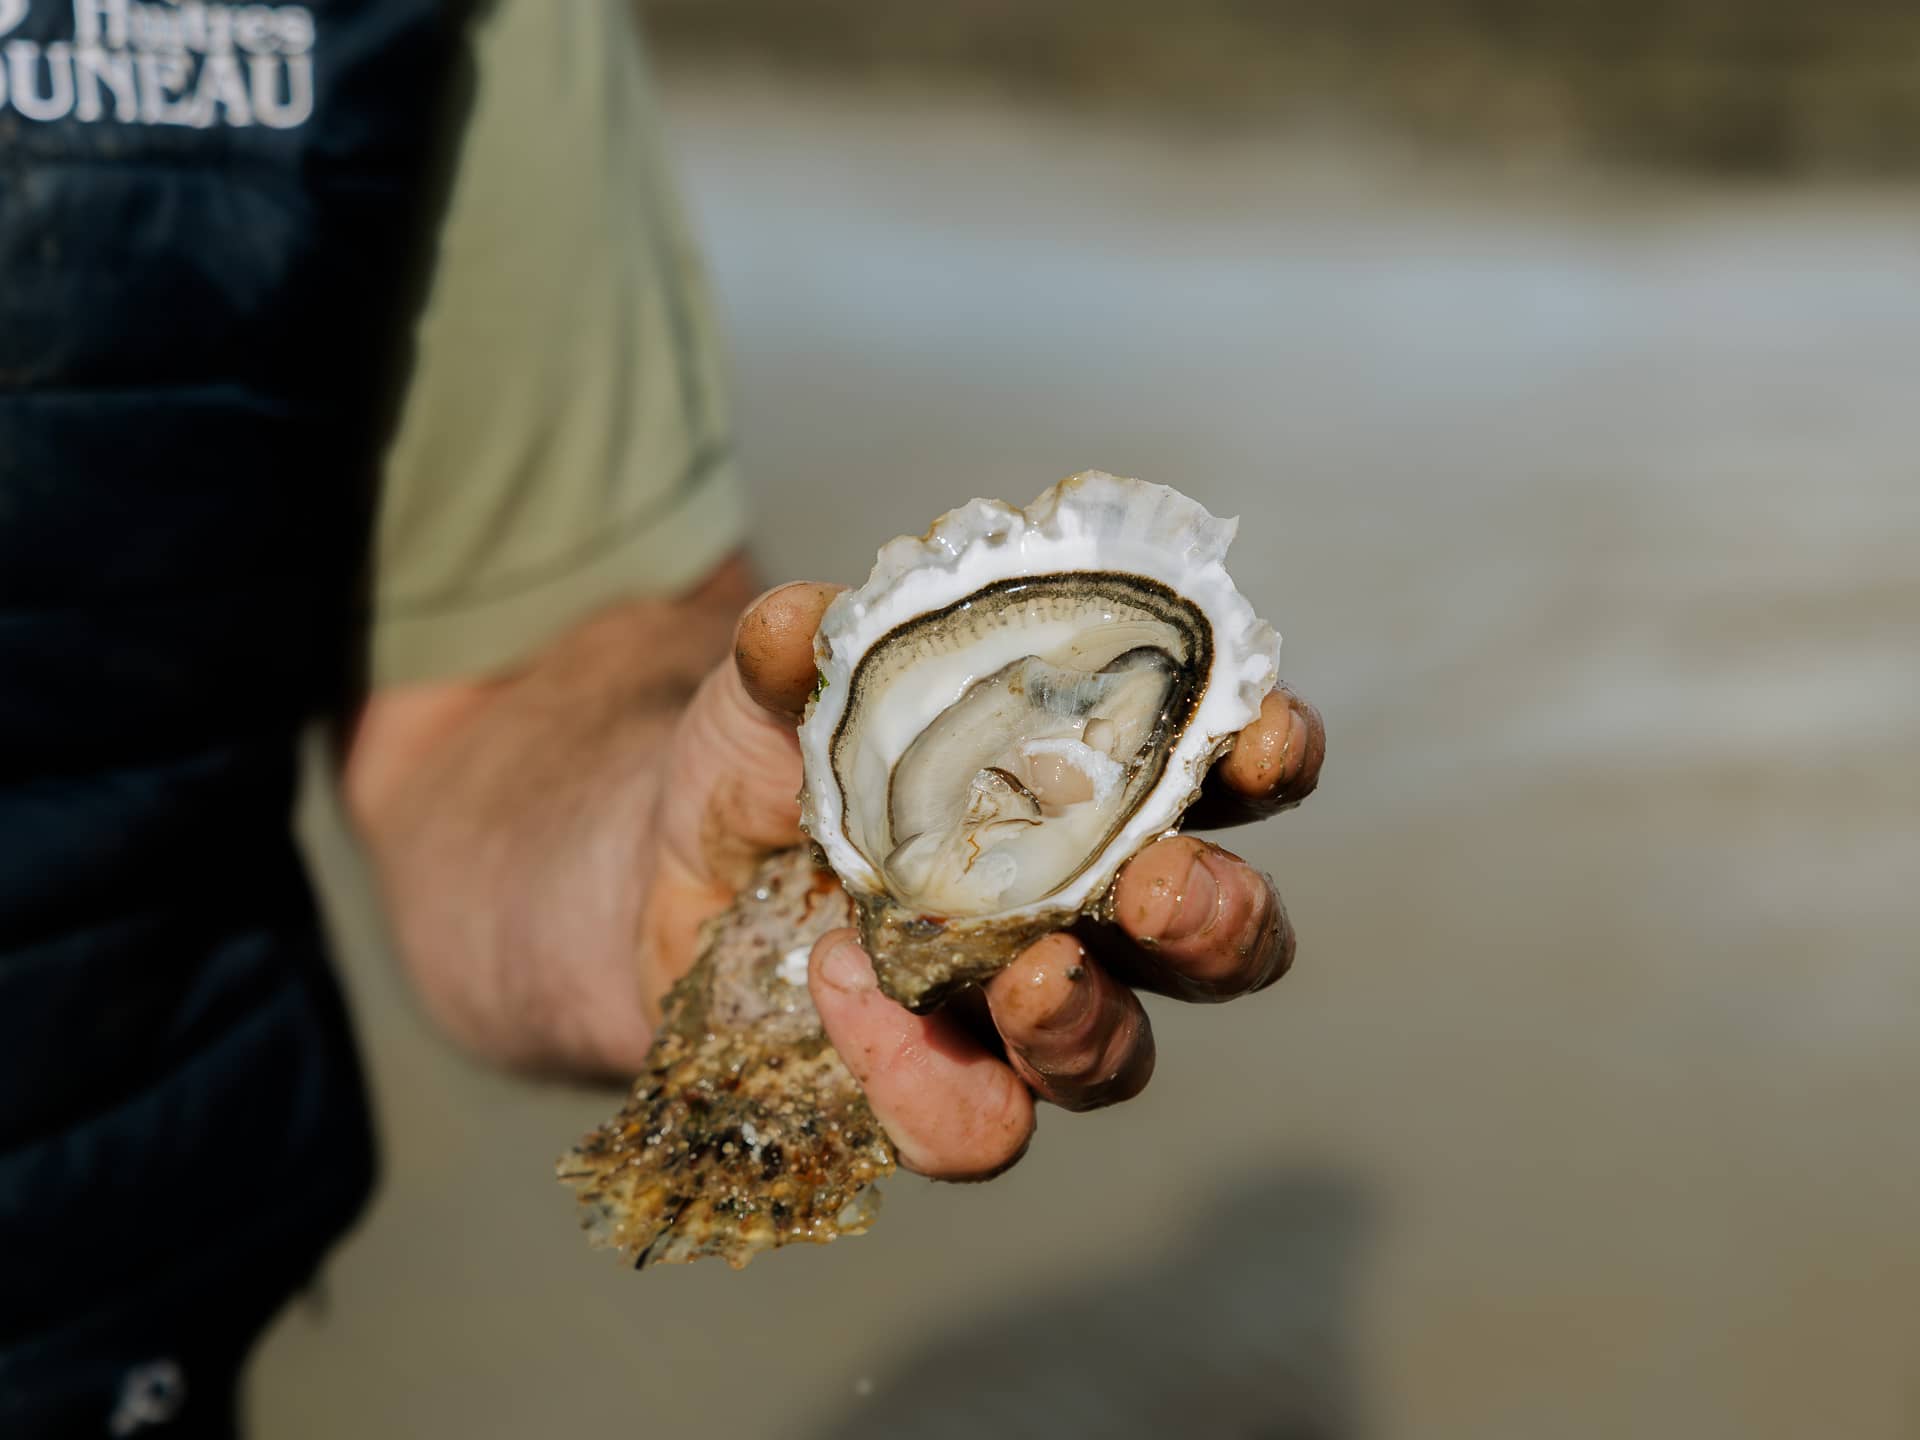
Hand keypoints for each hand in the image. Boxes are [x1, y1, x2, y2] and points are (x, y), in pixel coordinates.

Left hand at [640, 581, 1325, 1178]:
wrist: (663, 865)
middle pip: (1223, 942)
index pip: (1228, 774)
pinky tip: (843, 988)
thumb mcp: (780, 689)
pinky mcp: (941, 1088)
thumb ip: (799, 657)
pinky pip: (975, 1128)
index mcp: (1099, 784)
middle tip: (1164, 883)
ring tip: (1030, 972)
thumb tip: (800, 623)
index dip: (1270, 757)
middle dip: (1221, 917)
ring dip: (1090, 1022)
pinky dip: (921, 1076)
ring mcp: (1023, 1012)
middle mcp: (1092, 907)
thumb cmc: (771, 756)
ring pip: (1118, 1056)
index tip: (1260, 736)